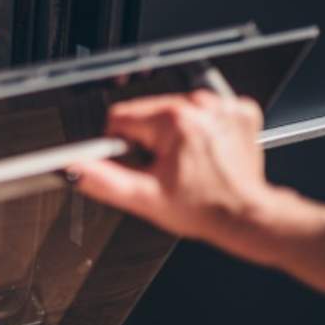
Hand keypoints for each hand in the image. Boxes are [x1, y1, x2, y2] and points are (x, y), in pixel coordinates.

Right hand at [70, 90, 275, 244]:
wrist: (248, 218)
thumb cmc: (205, 210)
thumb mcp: (145, 198)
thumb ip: (104, 180)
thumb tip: (76, 167)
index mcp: (173, 121)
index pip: (121, 117)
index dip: (123, 145)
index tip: (143, 164)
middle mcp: (198, 106)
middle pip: (148, 113)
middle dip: (150, 140)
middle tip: (167, 168)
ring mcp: (221, 107)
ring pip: (173, 110)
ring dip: (174, 134)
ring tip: (188, 163)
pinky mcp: (238, 111)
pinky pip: (204, 111)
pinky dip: (202, 129)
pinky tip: (206, 151)